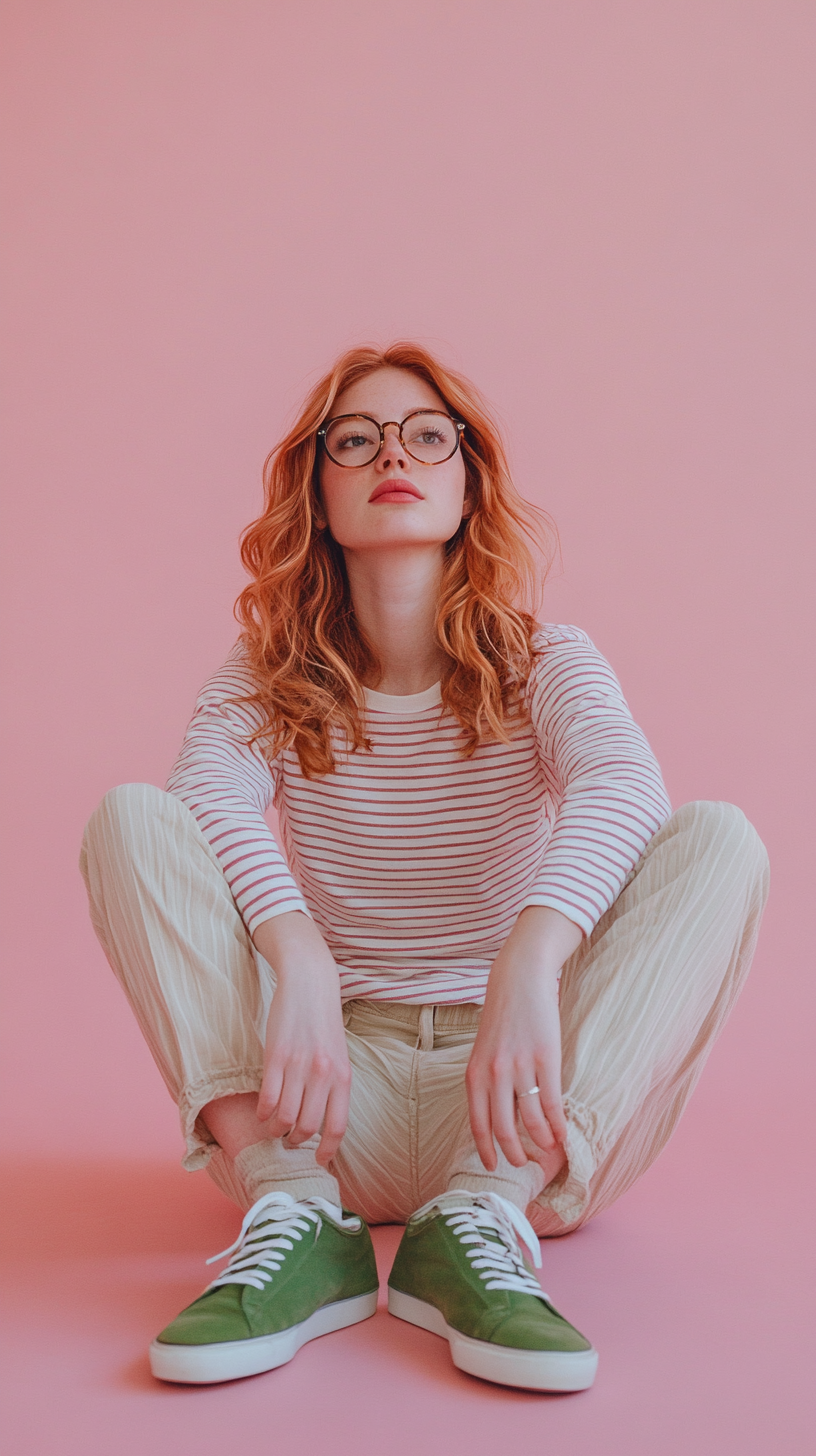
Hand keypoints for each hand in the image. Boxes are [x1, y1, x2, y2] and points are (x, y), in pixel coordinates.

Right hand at [253, 912, 350, 1165]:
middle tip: (289, 1142)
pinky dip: (263, 1112)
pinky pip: (267, 1098)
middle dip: (296, 1142)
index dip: (327, 1151)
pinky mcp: (276, 1057)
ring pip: (284, 1117)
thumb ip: (332, 1086)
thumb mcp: (338, 1055)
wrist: (310, 983)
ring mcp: (299, 1066)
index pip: (337, 1127)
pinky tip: (263, 1111)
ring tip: (274, 1127)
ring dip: (276, 1129)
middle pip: (307, 1128)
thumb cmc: (324, 1022)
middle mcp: (323, 1075)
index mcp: (343, 1077)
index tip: (319, 1162)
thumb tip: (322, 1122)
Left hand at [465, 907, 580, 1171]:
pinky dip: (558, 1124)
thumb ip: (487, 1080)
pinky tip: (562, 1134)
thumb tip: (497, 1115)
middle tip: (523, 1164)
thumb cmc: (501, 1016)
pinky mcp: (546, 1058)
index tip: (492, 1167)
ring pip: (530, 1119)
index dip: (486, 1149)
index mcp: (475, 1073)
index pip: (477, 1123)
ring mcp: (520, 1067)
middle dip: (514, 1153)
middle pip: (503, 1128)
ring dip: (540, 1141)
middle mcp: (494, 1074)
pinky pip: (551, 1102)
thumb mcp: (483, 1049)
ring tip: (548, 1150)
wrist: (519, 980)